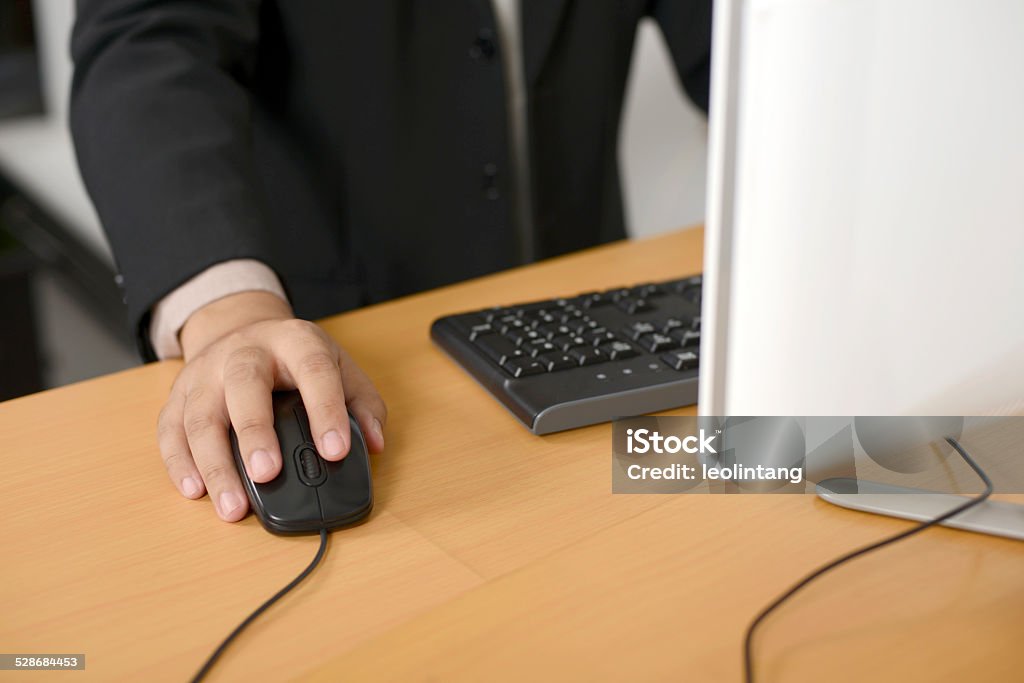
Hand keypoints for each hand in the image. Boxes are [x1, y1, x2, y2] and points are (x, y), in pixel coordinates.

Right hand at [157, 291, 385, 520]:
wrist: (243, 328)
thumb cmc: (296, 358)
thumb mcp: (339, 366)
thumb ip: (362, 404)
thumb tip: (375, 443)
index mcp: (294, 341)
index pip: (313, 370)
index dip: (326, 410)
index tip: (336, 451)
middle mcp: (245, 351)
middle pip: (244, 386)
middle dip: (254, 432)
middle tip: (267, 475)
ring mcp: (206, 372)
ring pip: (200, 415)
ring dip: (214, 464)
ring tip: (233, 505)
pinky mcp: (179, 394)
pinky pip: (170, 429)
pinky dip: (179, 463)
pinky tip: (195, 490)